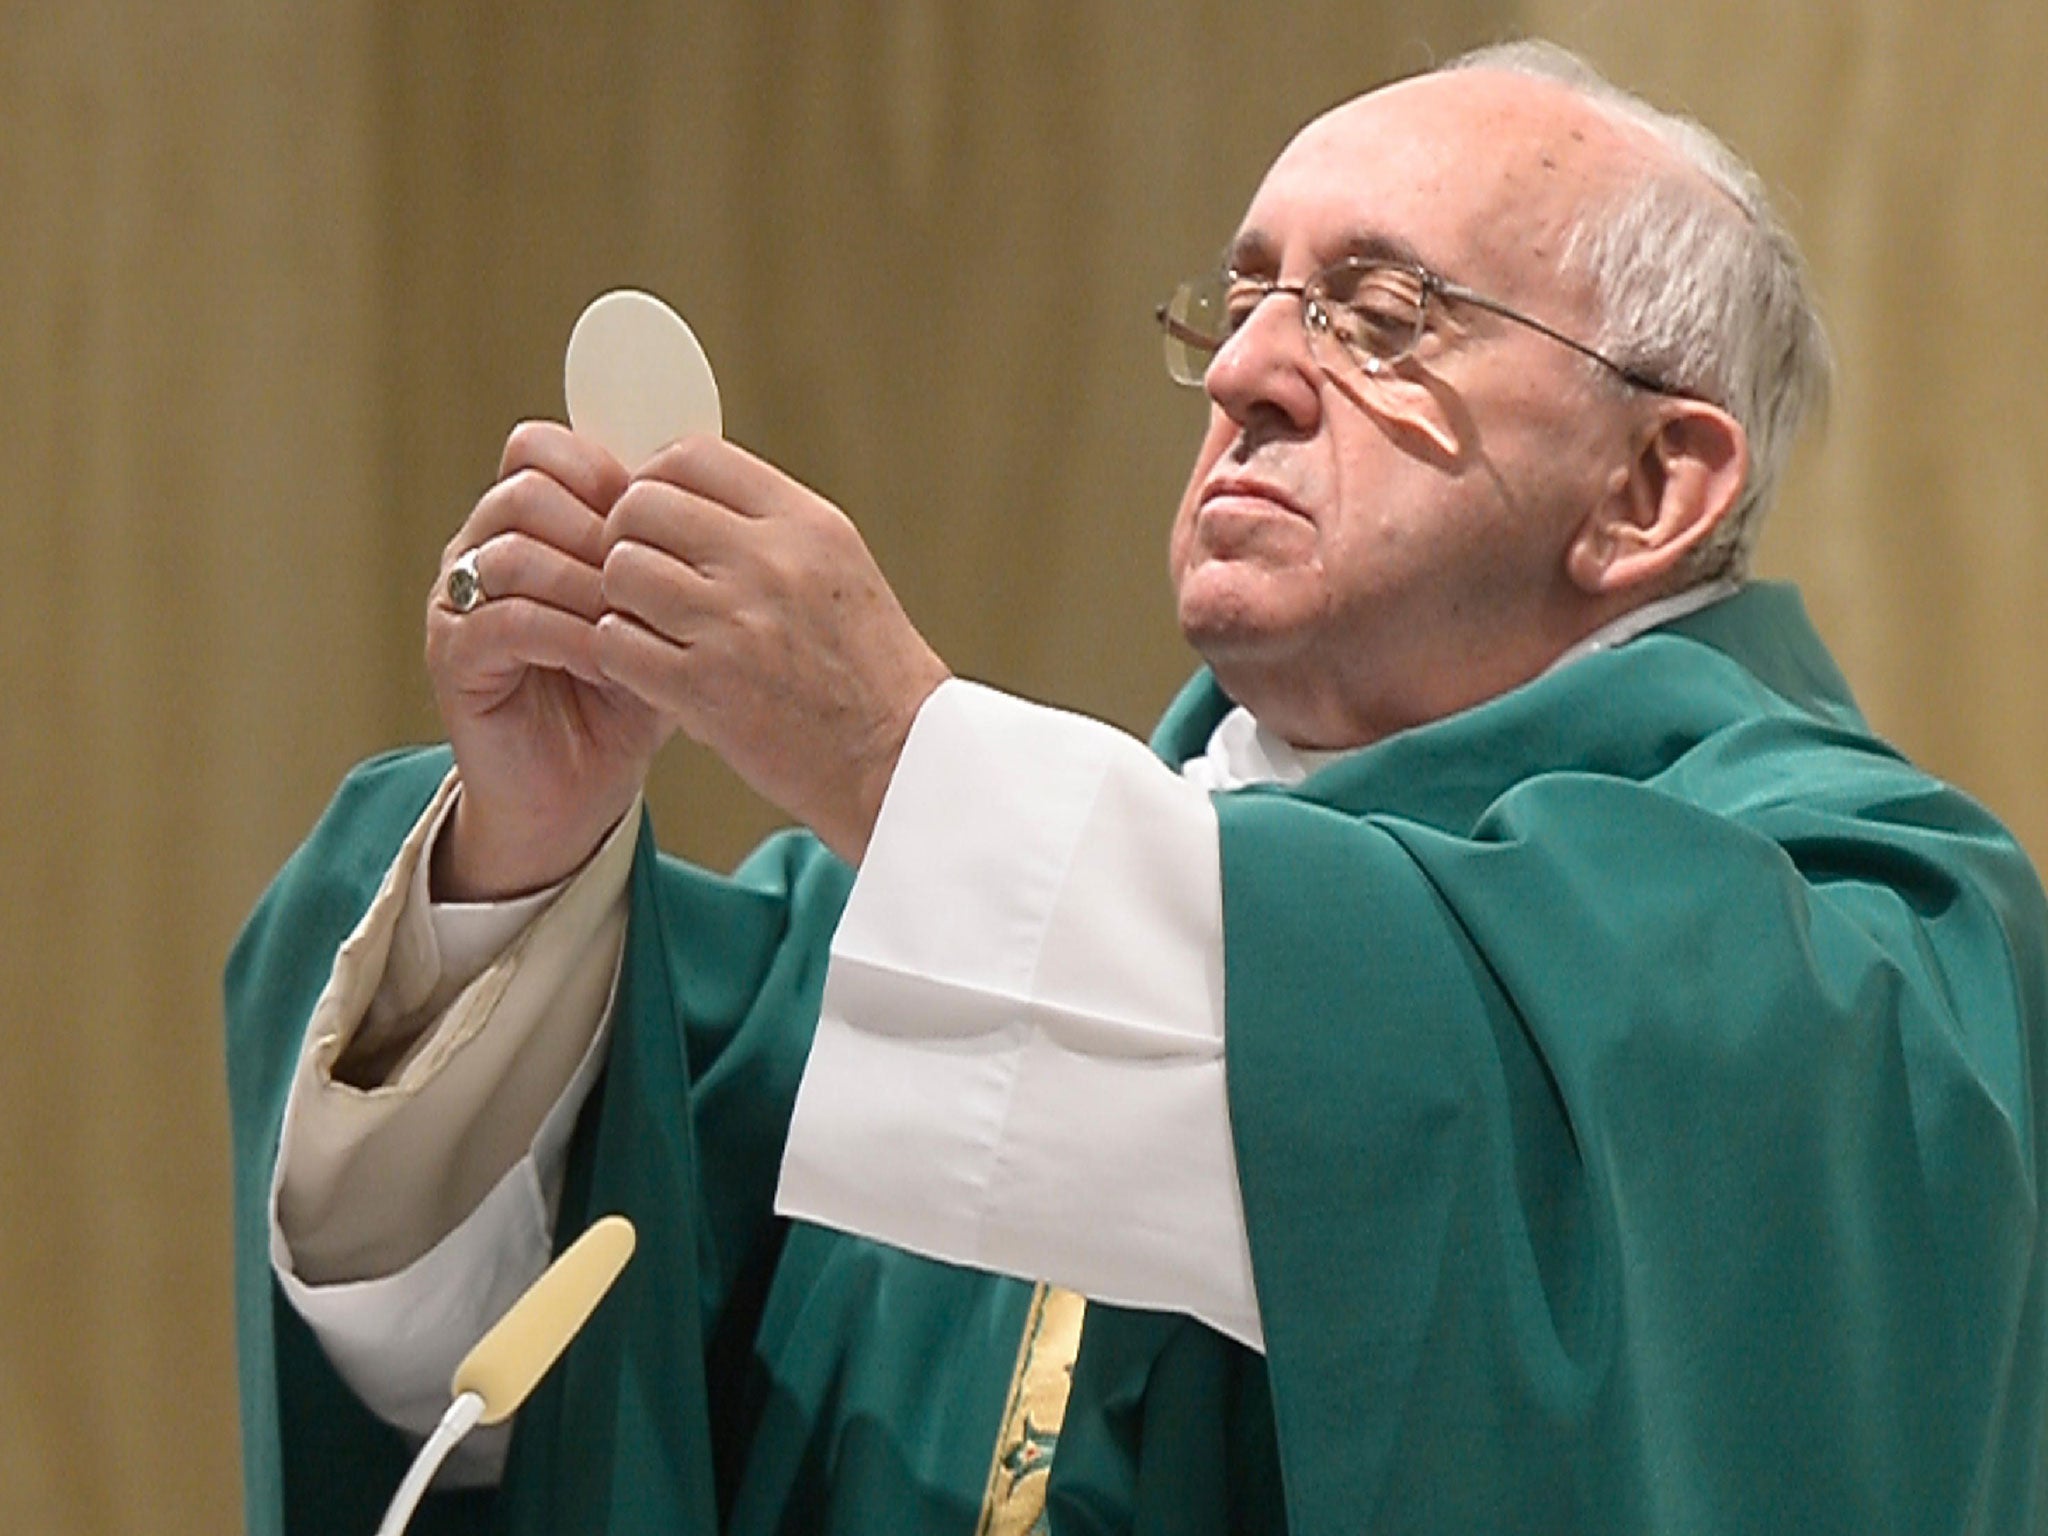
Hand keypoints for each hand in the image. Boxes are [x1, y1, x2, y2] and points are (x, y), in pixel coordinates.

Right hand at [425, 422, 670, 898]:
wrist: (583, 789)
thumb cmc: (626, 695)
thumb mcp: (659, 613)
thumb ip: (665, 552)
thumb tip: (711, 490)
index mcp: (525, 523)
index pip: (538, 450)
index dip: (600, 469)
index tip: (657, 513)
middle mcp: (479, 550)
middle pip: (525, 491)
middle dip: (597, 530)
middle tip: (650, 577)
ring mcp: (458, 603)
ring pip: (510, 553)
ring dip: (584, 583)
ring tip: (635, 622)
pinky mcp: (453, 659)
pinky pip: (502, 620)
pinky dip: (565, 633)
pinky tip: (609, 658)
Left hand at [594, 437, 948, 862]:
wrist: (896, 758)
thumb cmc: (870, 672)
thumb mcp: (840, 569)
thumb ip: (770, 529)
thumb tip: (686, 498)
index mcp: (806, 524)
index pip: (692, 456)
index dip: (654, 480)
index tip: (655, 515)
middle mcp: (769, 562)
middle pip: (642, 506)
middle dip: (627, 539)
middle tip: (641, 576)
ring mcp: (734, 623)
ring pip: (621, 571)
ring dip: (622, 600)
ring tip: (651, 627)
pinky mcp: (703, 687)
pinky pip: (615, 642)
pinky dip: (618, 655)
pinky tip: (649, 668)